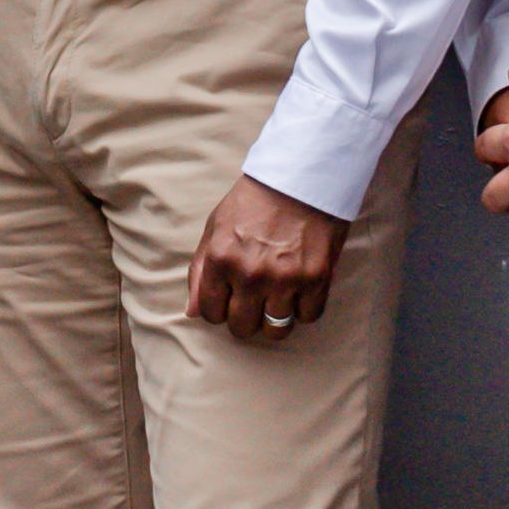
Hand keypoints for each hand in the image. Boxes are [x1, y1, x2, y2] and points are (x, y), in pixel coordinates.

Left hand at [188, 173, 346, 343]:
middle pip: (242, 327)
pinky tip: (299, 291)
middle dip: (245, 318)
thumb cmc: (253, 202)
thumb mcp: (215, 228)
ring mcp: (285, 279)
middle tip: (254, 300)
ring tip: (277, 300)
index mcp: (221, 259)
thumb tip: (192, 311)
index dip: (218, 309)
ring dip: (274, 320)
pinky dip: (304, 309)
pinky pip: (307, 317)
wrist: (299, 178)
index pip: (209, 313)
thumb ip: (200, 271)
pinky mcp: (316, 278)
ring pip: (275, 330)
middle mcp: (250, 274)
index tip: (228, 300)